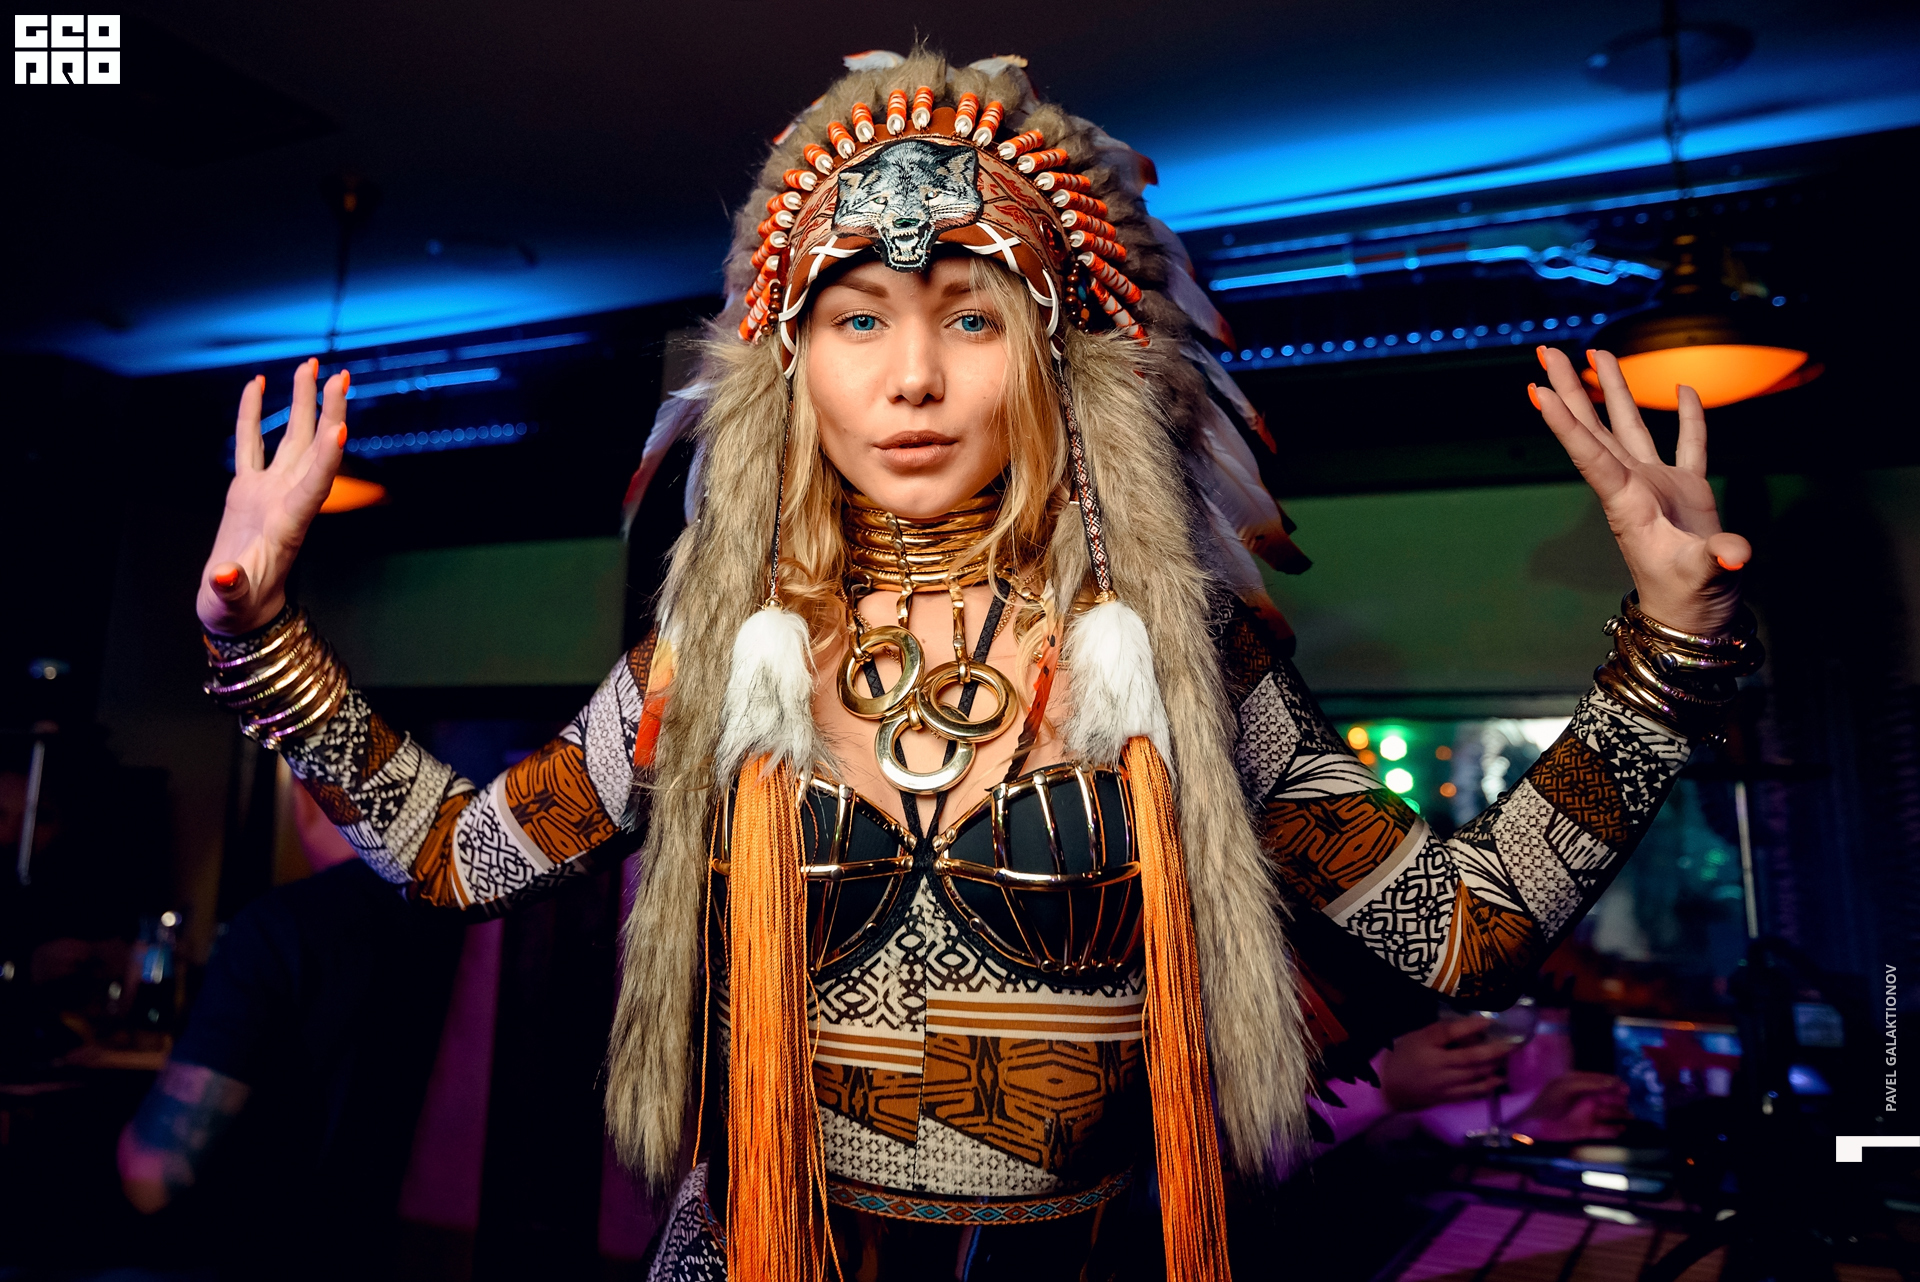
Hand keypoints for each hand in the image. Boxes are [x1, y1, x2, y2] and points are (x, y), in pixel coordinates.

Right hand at [196, 359, 348, 634]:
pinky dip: (253, 414)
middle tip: (340, 375)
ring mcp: (269, 491)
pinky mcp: (247, 490)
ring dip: (301, 403)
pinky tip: (258, 384)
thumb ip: (231, 586)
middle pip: (313, 448)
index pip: (314, 485)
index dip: (327, 458)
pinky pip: (251, 443)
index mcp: (288, 525)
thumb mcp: (233, 600)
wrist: (236, 610)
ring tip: (311, 366)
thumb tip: (222, 577)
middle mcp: (287, 500)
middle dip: (327, 412)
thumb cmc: (236, 607)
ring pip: (290, 437)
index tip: (341, 426)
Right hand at [1378, 1014, 1514, 1112]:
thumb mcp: (1415, 1037)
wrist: (1386, 1088)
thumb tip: (1470, 1027)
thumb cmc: (1400, 1057)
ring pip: (1475, 1075)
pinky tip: (1498, 1079)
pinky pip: (1471, 1092)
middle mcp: (1437, 1066)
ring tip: (1509, 1058)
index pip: (1449, 1032)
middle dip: (1495, 1050)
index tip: (1488, 1020)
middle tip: (1514, 1042)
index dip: (1470, 1025)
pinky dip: (1487, 1086)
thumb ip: (1439, 1032)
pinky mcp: (1447, 1098)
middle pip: (1470, 1057)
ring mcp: (1444, 1084)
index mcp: (1425, 1045)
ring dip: (1495, 1066)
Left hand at [1506, 1071, 1630, 1141]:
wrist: (1533, 1124)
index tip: (1626, 1089)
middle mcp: (1587, 1097)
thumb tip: (1614, 1081)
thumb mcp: (1567, 1085)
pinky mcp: (1587, 1130)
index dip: (1616, 1084)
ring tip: (1632, 1117)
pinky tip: (1623, 1129)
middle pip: (1610, 1097)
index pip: (1603, 1081)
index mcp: (1580, 1083)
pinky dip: (1615, 1130)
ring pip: (1611, 1113)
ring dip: (1622, 1115)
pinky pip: (1605, 1130)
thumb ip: (1590, 1082)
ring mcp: (1588, 1114)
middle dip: (1621, 1100)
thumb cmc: (1548, 1100)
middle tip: (1629, 1105)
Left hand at [1531, 347, 1748, 633]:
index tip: (1537, 390)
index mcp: (1628, 502)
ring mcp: (1659, 484)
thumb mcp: (1699, 577)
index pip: (1591, 454)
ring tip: (1596, 352)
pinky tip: (1683, 388)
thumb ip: (1713, 561)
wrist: (1695, 613)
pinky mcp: (1689, 490)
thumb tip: (1734, 555)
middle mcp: (1634, 485)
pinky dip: (1689, 417)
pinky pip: (1688, 445)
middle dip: (1571, 389)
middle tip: (1546, 351)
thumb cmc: (1688, 598)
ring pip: (1631, 425)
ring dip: (1614, 390)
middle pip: (1596, 427)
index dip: (1565, 423)